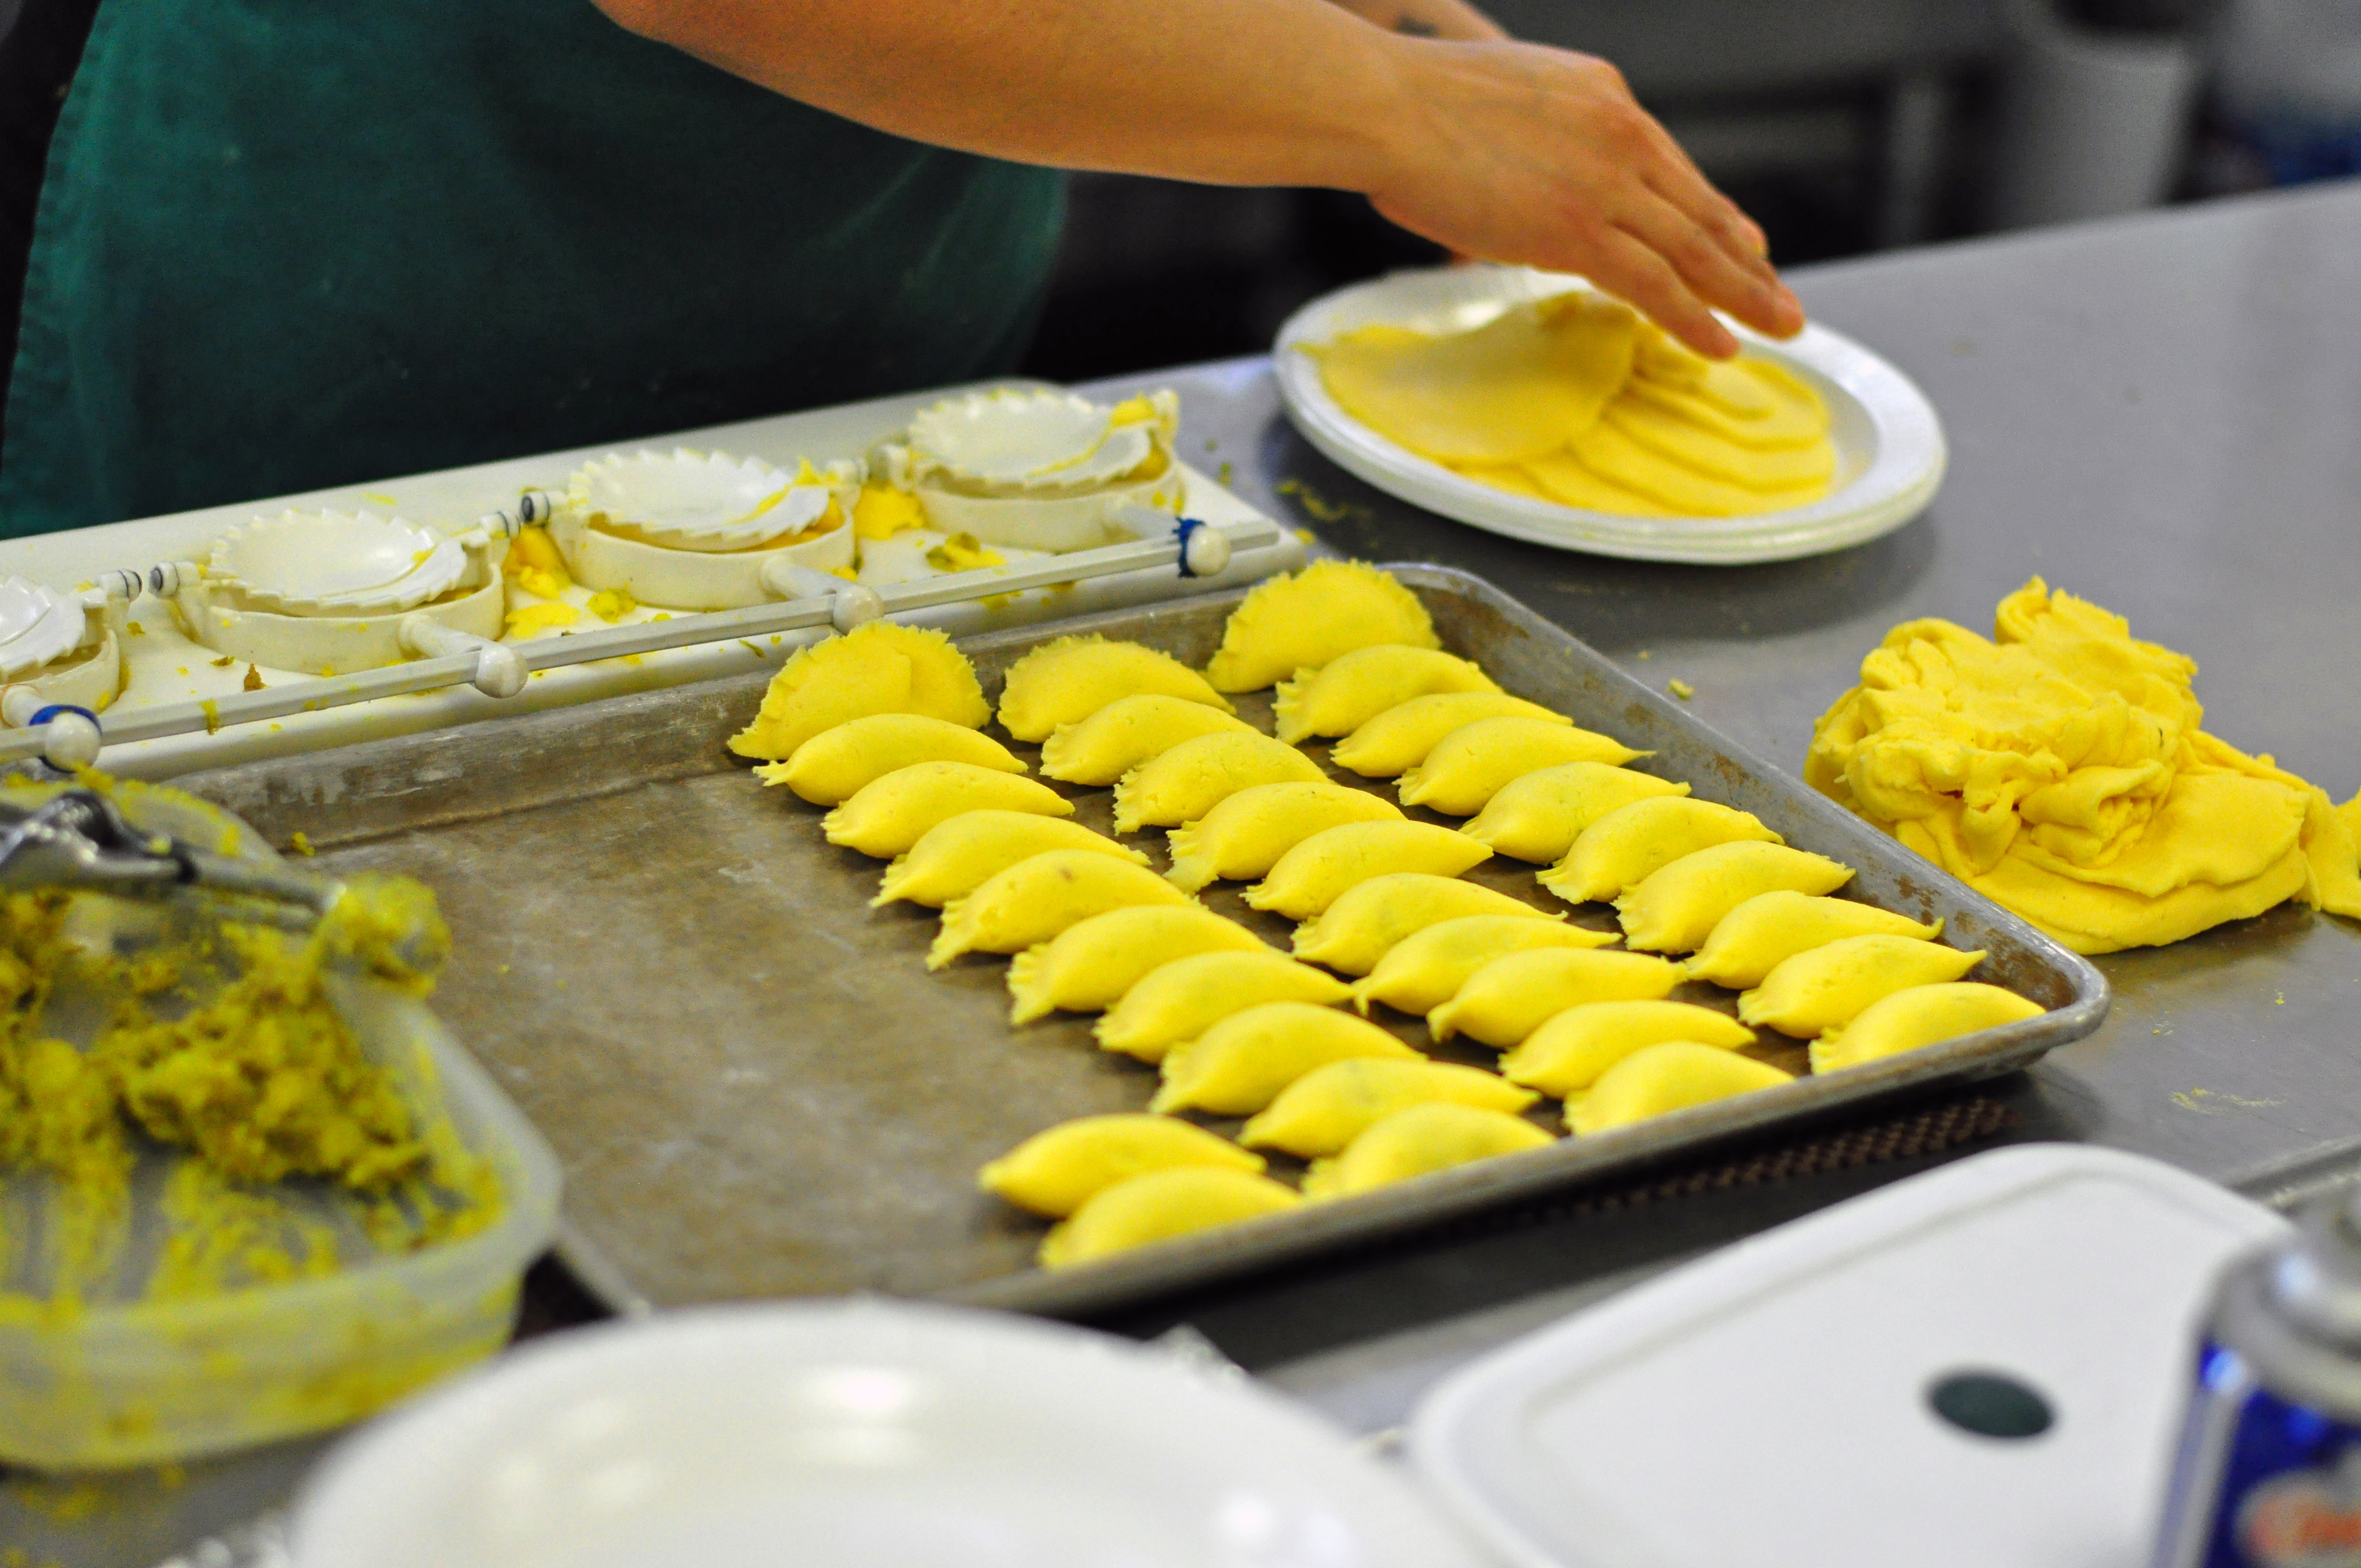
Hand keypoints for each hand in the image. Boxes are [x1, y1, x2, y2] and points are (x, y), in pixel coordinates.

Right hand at [1364, 39, 1803, 357]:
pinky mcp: (1582, 228)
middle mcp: (1621, 134)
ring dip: (1744, 294)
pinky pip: (1657, 283)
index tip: (1743, 240)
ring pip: (1695, 248)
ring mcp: (1606, 183)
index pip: (1670, 167)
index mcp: (1603, 95)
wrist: (1388, 105)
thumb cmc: (1411, 107)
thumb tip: (1520, 187)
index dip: (1713, 211)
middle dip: (1746, 260)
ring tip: (1782, 326)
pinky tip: (1722, 343)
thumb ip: (1534, 139)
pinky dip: (1695, 317)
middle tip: (1780, 295)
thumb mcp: (1499, 102)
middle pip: (1699, 209)